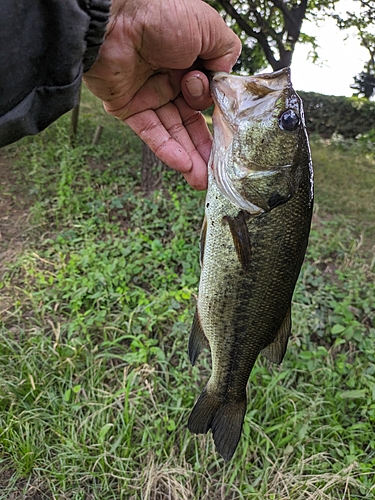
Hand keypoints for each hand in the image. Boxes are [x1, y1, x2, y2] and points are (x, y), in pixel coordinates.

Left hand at [83, 0, 240, 188]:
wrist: (115, 18)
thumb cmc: (161, 14)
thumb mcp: (208, 29)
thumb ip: (225, 52)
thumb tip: (224, 79)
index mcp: (189, 60)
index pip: (207, 97)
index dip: (218, 117)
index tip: (229, 136)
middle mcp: (169, 79)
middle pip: (190, 120)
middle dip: (204, 147)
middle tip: (216, 171)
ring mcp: (148, 95)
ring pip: (172, 131)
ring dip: (188, 156)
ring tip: (202, 180)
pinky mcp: (127, 107)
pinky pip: (150, 133)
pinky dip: (167, 150)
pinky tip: (183, 166)